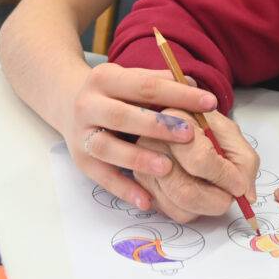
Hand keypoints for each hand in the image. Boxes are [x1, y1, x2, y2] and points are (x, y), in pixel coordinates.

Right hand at [64, 63, 217, 211]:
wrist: (68, 104)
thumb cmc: (117, 94)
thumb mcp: (133, 80)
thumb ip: (161, 83)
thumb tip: (194, 86)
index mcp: (105, 78)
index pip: (145, 85)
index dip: (178, 94)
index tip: (210, 103)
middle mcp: (88, 105)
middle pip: (122, 115)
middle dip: (156, 125)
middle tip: (189, 135)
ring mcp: (82, 134)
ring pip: (107, 147)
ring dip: (137, 158)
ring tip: (167, 168)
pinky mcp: (81, 161)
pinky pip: (102, 177)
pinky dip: (124, 190)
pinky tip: (147, 200)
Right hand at [133, 109, 259, 222]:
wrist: (184, 129)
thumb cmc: (208, 131)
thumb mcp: (232, 136)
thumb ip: (244, 162)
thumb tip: (244, 194)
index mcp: (176, 119)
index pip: (200, 160)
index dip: (225, 177)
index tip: (239, 184)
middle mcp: (151, 142)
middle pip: (184, 191)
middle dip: (216, 201)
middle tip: (230, 196)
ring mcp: (142, 165)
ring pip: (178, 206)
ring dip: (205, 207)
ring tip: (214, 189)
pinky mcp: (142, 184)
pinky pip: (170, 211)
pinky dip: (190, 209)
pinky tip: (197, 190)